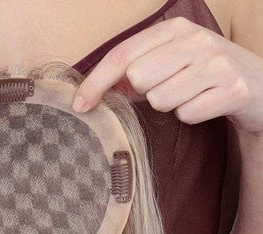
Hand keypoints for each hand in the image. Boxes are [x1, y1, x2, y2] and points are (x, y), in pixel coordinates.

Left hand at [71, 16, 262, 135]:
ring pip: (162, 99)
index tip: (78, 105)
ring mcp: (216, 63)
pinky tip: (205, 105)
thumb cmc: (203, 76)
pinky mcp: (232, 89)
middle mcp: (196, 40)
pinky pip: (187, 114)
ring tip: (190, 95)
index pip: (122, 55)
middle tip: (169, 89)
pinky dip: (191, 116)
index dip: (96, 81)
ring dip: (171, 106)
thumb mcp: (170, 63)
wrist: (258, 86)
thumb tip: (91, 92)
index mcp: (175, 29)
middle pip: (139, 78)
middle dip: (146, 93)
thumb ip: (134, 72)